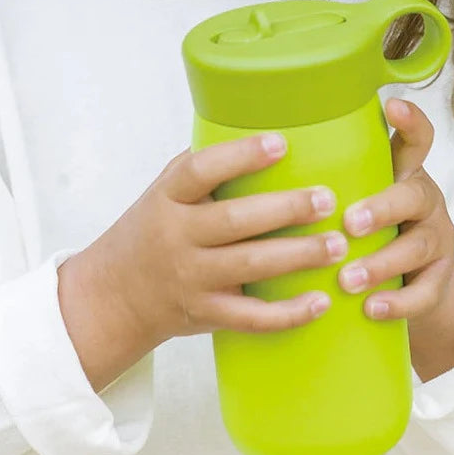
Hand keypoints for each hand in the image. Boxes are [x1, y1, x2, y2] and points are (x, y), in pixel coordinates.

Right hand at [58, 133, 347, 389]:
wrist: (116, 295)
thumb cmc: (151, 232)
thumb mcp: (163, 193)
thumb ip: (200, 170)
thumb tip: (255, 136)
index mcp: (167, 200)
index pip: (199, 171)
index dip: (240, 156)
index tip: (281, 143)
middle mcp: (177, 238)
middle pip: (235, 220)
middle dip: (286, 209)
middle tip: (327, 200)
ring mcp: (192, 279)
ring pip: (250, 266)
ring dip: (298, 255)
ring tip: (338, 245)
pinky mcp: (207, 313)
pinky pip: (251, 318)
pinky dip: (288, 314)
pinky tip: (320, 302)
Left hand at [338, 98, 453, 380]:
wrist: (410, 282)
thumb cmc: (367, 232)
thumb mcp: (358, 200)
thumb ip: (331, 185)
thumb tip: (258, 163)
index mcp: (400, 176)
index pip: (414, 142)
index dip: (410, 122)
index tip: (390, 105)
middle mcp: (421, 202)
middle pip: (414, 195)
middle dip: (383, 208)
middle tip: (350, 223)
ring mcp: (434, 240)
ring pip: (418, 246)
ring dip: (381, 263)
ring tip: (347, 279)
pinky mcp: (437, 279)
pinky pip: (425, 292)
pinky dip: (398, 302)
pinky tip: (372, 308)